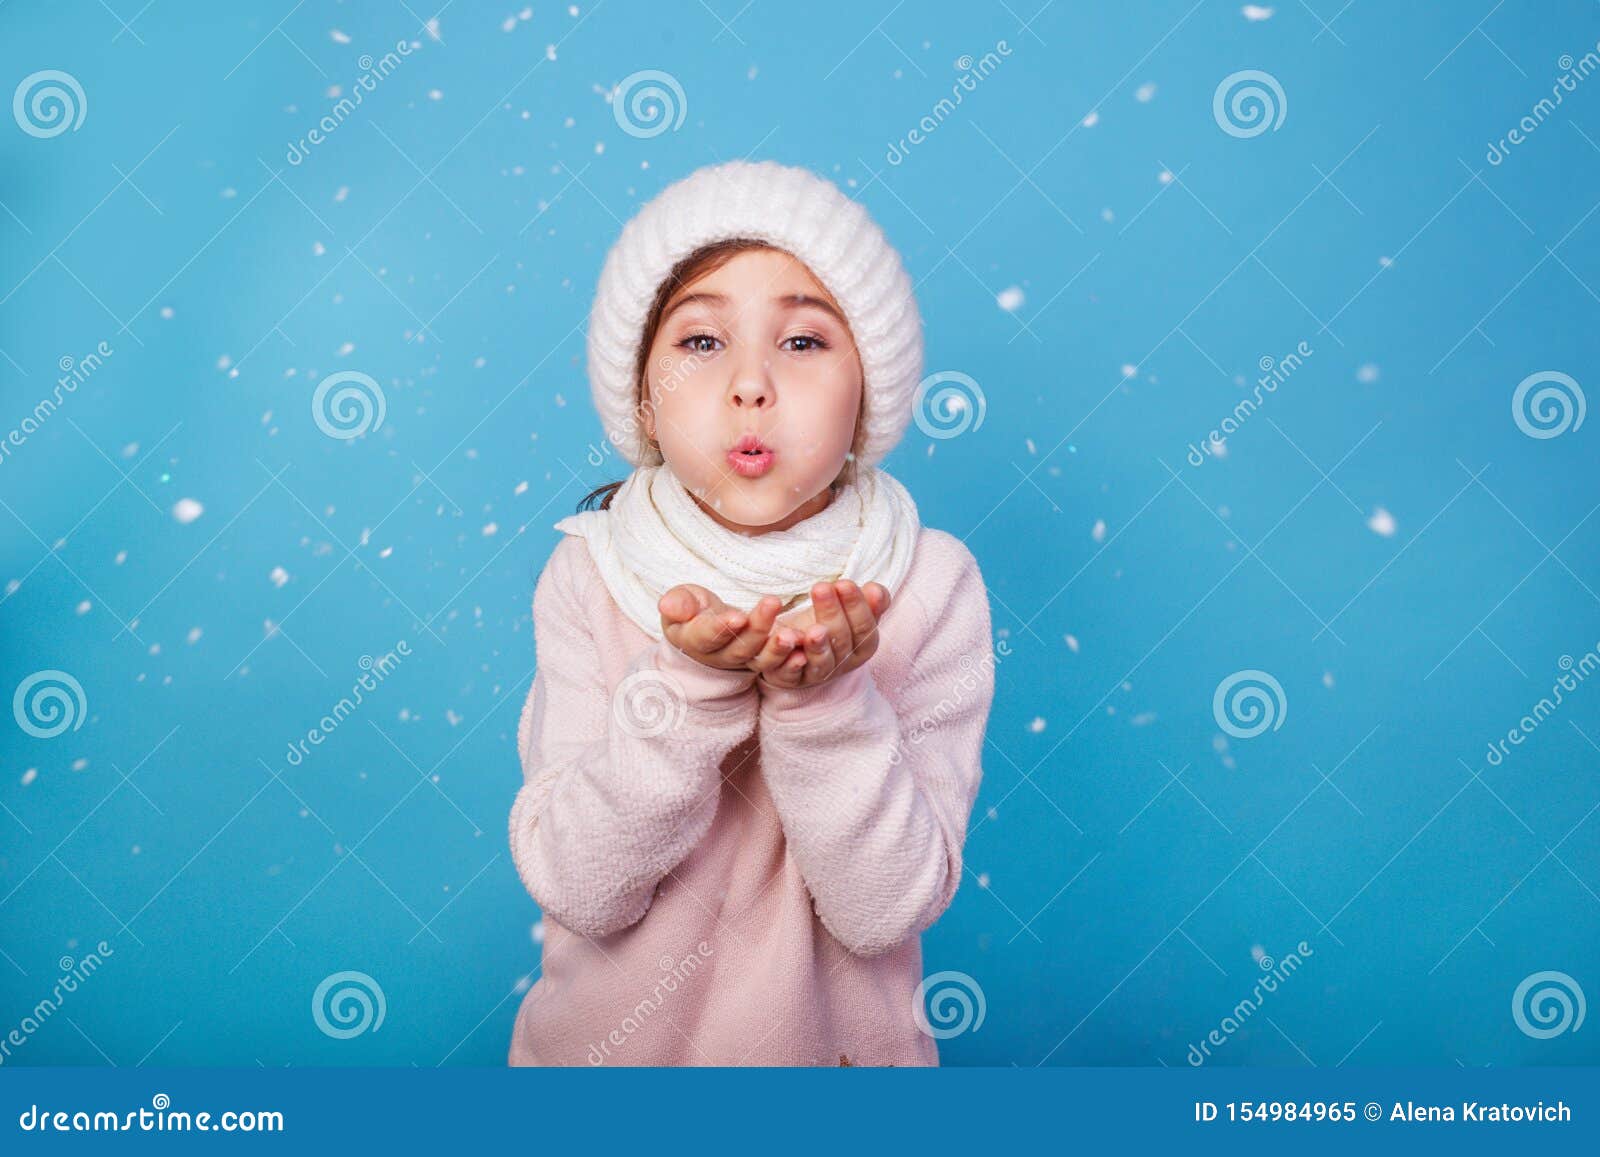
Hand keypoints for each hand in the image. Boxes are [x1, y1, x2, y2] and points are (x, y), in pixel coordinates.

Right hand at [658, 584, 783, 671]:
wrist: (705, 629)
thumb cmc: (692, 609)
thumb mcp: (681, 601)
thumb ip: (678, 603)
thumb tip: (668, 605)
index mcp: (694, 640)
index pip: (707, 636)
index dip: (721, 627)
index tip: (738, 615)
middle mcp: (719, 656)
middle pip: (739, 647)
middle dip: (757, 628)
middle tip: (773, 603)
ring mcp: (743, 660)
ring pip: (760, 658)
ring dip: (777, 647)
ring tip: (792, 634)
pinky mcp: (763, 659)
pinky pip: (778, 662)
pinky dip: (792, 656)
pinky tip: (805, 643)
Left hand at [750, 580, 890, 691]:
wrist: (794, 650)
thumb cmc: (827, 625)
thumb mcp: (849, 612)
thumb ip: (867, 602)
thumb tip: (875, 590)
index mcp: (860, 648)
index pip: (865, 629)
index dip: (857, 607)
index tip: (844, 584)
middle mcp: (840, 664)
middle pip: (840, 642)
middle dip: (831, 614)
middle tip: (821, 588)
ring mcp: (815, 674)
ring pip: (820, 662)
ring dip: (817, 645)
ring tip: (813, 629)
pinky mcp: (788, 678)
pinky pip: (788, 671)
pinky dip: (787, 657)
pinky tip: (786, 639)